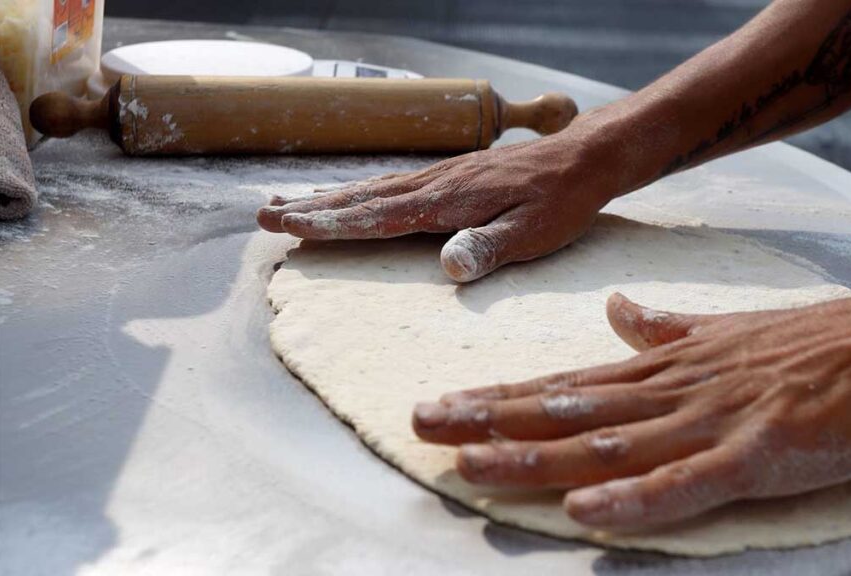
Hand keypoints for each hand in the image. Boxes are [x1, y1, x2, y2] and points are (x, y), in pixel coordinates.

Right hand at [256, 121, 626, 282]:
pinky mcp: (452, 174)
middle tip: (265, 216)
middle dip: (313, 210)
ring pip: (373, 187)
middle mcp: (436, 184)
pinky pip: (394, 182)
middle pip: (363, 198)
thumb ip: (489, 246)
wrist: (585, 157)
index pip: (378, 216)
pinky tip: (352, 195)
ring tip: (289, 203)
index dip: (332, 224)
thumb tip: (448, 266)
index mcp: (448, 201)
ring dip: (329, 198)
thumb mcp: (534, 232)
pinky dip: (363, 191)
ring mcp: (441, 175)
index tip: (288, 228)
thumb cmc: (562, 202)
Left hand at [412, 270, 850, 527]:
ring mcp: (709, 423)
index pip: (563, 383)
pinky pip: (686, 484)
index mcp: (661, 369)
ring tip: (472, 464)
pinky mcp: (755, 454)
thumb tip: (615, 312)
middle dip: (489, 421)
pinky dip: (635, 499)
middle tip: (422, 424)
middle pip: (566, 411)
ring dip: (537, 457)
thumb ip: (664, 328)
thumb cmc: (811, 344)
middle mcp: (670, 393)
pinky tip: (586, 510)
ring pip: (607, 444)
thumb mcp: (722, 330)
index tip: (443, 402)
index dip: (498, 397)